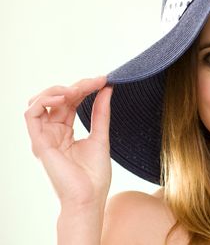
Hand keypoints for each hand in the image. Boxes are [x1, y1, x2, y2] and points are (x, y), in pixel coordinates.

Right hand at [24, 76, 112, 207]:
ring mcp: (44, 138)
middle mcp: (52, 133)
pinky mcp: (39, 143)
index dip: (84, 88)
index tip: (104, 80)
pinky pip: (32, 115)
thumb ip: (101, 113)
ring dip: (58, 90)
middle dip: (76, 86)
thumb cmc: (95, 176)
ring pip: (39, 103)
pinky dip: (44, 101)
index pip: (70, 102)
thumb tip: (107, 89)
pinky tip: (64, 98)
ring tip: (78, 89)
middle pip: (57, 100)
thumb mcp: (101, 137)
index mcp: (65, 132)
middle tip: (96, 81)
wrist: (89, 199)